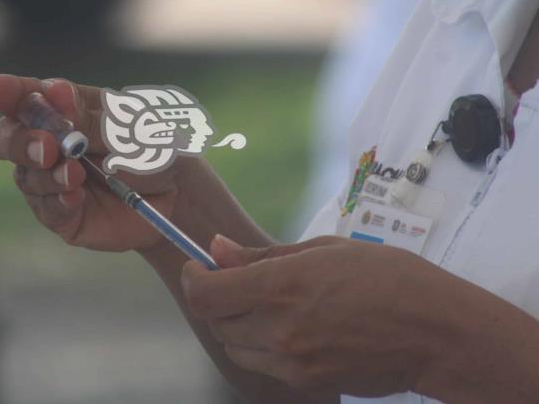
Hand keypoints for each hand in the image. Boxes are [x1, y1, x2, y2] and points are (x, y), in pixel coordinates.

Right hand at [0, 73, 202, 251]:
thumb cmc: (154, 147)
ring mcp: (51, 180)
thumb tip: (53, 94)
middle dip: (21, 141)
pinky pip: (46, 210)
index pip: (25, 97)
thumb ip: (91, 117)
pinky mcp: (62, 215)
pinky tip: (75, 196)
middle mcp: (49, 143)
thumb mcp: (130, 125)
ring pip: (26, 176)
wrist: (178, 193)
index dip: (6, 92)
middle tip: (48, 147)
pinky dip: (57, 201)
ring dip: (47, 174)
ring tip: (75, 173)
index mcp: (64, 109)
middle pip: (8, 138)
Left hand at [181, 236, 462, 398]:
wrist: (436, 332)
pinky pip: (264, 365)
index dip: (194, 278)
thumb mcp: (324, 249)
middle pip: (216, 321)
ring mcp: (291, 362)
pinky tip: (291, 326)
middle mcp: (277, 329)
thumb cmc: (387, 276)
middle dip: (219, 298)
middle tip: (240, 280)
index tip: (201, 266)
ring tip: (269, 303)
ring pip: (235, 347)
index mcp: (280, 286)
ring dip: (238, 324)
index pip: (205, 294)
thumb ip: (262, 254)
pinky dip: (262, 346)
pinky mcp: (306, 382)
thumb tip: (217, 249)